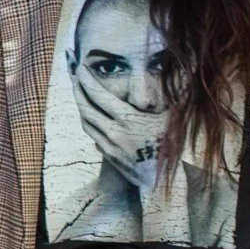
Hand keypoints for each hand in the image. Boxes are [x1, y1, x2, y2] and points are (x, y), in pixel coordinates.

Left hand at [74, 71, 165, 192]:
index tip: (80, 69)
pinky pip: (94, 137)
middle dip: (78, 91)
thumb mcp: (170, 117)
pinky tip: (91, 118)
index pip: (99, 95)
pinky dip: (90, 124)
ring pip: (87, 124)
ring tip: (80, 95)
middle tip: (75, 78)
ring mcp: (110, 146)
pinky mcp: (111, 157)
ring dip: (81, 107)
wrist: (169, 179)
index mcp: (128, 119)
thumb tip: (170, 71)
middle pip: (87, 108)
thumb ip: (163, 96)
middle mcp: (115, 132)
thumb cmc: (174, 144)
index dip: (87, 80)